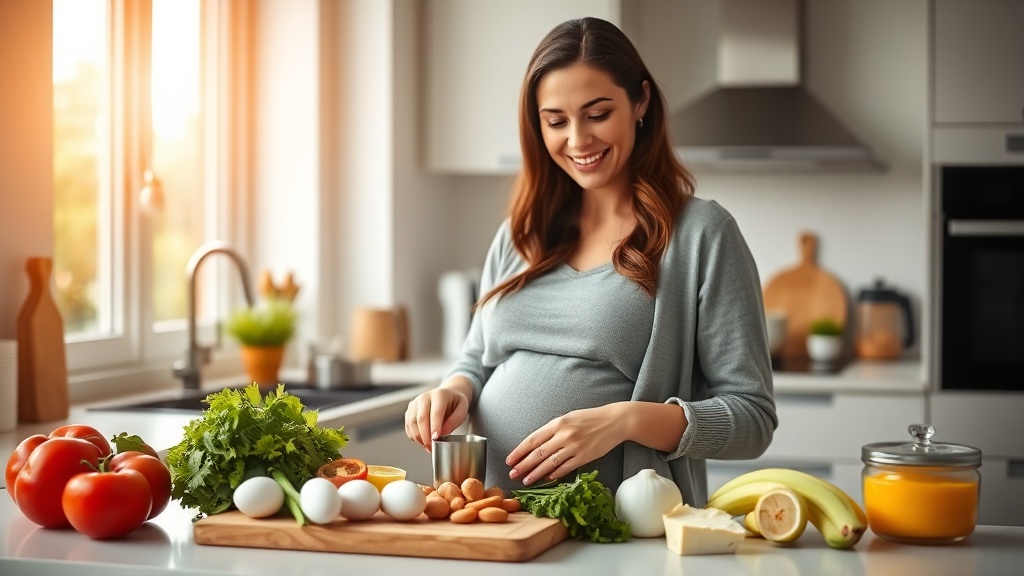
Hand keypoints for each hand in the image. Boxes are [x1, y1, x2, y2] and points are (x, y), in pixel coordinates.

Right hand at [404, 385, 469, 450]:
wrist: (448, 395)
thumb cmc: (455, 403)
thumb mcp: (462, 410)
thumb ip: (454, 421)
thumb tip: (443, 432)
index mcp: (439, 395)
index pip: (435, 413)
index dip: (434, 427)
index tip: (436, 439)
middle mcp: (425, 397)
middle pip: (421, 418)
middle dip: (425, 436)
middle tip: (432, 447)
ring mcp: (415, 403)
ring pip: (411, 423)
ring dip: (418, 438)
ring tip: (428, 446)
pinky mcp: (409, 410)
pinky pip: (408, 425)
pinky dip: (413, 436)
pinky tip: (422, 440)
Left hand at [505, 403, 624, 484]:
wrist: (615, 421)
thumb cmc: (590, 418)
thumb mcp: (568, 418)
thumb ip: (553, 430)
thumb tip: (537, 447)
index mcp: (557, 423)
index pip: (532, 440)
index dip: (519, 451)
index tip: (509, 460)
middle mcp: (564, 435)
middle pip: (538, 454)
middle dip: (523, 465)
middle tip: (512, 474)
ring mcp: (574, 446)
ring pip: (549, 463)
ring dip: (536, 473)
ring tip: (526, 480)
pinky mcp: (584, 457)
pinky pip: (565, 468)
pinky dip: (554, 474)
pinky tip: (546, 478)